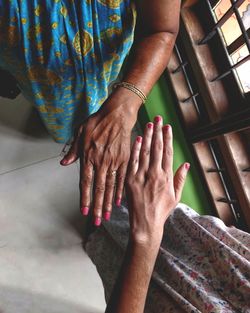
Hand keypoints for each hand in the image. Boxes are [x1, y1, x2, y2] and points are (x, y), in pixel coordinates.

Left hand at [60, 89, 139, 224]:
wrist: (116, 116)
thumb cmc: (97, 123)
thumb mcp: (80, 134)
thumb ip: (73, 151)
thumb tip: (64, 163)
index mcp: (89, 157)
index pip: (86, 182)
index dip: (85, 198)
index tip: (85, 212)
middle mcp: (101, 162)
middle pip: (99, 189)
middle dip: (98, 207)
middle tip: (97, 221)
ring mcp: (114, 162)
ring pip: (111, 186)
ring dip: (109, 203)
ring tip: (107, 216)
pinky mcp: (125, 160)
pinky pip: (122, 178)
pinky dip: (120, 191)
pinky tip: (119, 202)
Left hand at [125, 115, 189, 244]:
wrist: (145, 223)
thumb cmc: (161, 211)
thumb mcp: (175, 197)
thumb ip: (180, 179)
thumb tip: (186, 164)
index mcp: (166, 177)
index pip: (168, 152)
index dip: (168, 138)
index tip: (168, 127)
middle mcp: (155, 174)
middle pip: (157, 148)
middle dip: (158, 132)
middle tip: (159, 118)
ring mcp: (142, 176)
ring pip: (145, 152)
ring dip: (148, 136)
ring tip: (150, 124)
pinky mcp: (130, 180)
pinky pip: (133, 161)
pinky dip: (135, 149)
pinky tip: (138, 138)